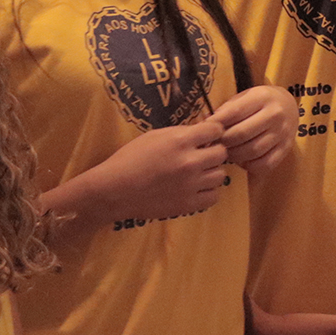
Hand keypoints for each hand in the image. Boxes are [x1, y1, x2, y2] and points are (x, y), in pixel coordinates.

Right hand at [57, 118, 227, 226]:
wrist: (114, 190)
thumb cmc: (129, 159)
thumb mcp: (153, 136)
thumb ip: (180, 133)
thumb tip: (201, 132)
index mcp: (180, 141)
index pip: (215, 130)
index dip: (213, 131)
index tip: (208, 136)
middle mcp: (190, 162)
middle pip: (221, 153)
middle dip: (213, 151)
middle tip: (202, 155)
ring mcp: (191, 185)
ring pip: (220, 175)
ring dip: (211, 172)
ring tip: (198, 173)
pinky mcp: (188, 204)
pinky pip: (214, 196)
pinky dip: (208, 192)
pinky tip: (196, 188)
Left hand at [212, 84, 295, 177]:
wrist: (289, 105)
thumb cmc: (260, 101)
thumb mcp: (245, 96)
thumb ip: (228, 109)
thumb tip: (207, 126)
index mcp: (262, 97)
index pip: (234, 112)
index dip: (217, 124)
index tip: (206, 130)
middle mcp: (275, 114)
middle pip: (242, 134)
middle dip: (224, 142)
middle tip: (215, 144)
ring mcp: (282, 133)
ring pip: (252, 151)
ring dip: (234, 156)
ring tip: (227, 152)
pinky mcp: (286, 148)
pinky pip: (265, 164)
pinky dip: (250, 166)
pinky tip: (243, 161)